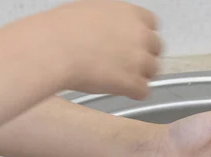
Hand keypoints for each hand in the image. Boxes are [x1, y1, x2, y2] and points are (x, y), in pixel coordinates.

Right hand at [23, 0, 161, 98]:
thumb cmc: (61, 30)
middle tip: (126, 64)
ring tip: (119, 78)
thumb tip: (109, 31)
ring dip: (140, 75)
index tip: (134, 44)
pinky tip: (119, 90)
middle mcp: (141, 35)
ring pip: (152, 71)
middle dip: (144, 56)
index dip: (142, 36)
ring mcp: (140, 60)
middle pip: (156, 49)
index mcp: (131, 13)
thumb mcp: (91, 10)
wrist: (54, 49)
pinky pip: (144, 91)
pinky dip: (133, 93)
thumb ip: (110, 21)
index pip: (152, 24)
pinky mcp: (134, 82)